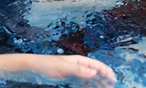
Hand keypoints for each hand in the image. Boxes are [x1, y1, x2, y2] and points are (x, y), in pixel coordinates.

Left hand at [0, 53, 115, 86]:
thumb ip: (78, 69)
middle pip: (95, 72)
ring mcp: (73, 73)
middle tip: (111, 86)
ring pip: (89, 79)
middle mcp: (78, 66)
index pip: (97, 65)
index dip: (106, 71)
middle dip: (104, 78)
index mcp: (79, 61)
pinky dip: (88, 86)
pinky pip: (82, 83)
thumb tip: (94, 72)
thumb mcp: (63, 67)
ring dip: (97, 83)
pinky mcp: (68, 79)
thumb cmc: (47, 64)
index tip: (112, 79)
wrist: (33, 68)